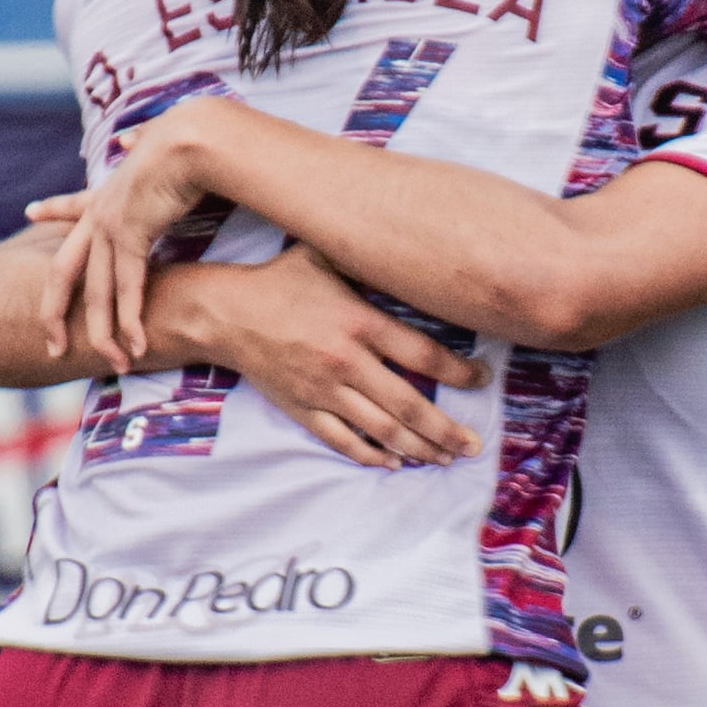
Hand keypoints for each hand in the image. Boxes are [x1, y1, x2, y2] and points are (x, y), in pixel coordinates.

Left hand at [41, 113, 232, 371]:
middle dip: (55, 313)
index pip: (74, 203)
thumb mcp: (157, 144)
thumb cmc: (188, 137)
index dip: (53, 209)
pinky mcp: (130, 235)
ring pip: (97, 292)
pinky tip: (135, 345)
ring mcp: (109, 225)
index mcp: (109, 189)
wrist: (193, 135)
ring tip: (113, 363)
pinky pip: (128, 288)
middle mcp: (100, 211)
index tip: (31, 211)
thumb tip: (131, 139)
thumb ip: (142, 145)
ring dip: (105, 332)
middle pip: (64, 271)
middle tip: (51, 344)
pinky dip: (132, 320)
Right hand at [169, 247, 480, 466]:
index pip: (423, 354)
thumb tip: (411, 243)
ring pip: (382, 430)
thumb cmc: (279, 281)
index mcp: (359, 322)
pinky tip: (394, 463)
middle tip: (474, 445)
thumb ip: (367, 259)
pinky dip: (372, 455)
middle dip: (447, 430)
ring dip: (419, 448)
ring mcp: (324, 390)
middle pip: (410, 405)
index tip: (482, 380)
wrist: (224, 313)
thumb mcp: (325, 257)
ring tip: (445, 458)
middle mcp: (346, 361)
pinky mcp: (303, 408)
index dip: (459, 373)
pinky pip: (343, 441)